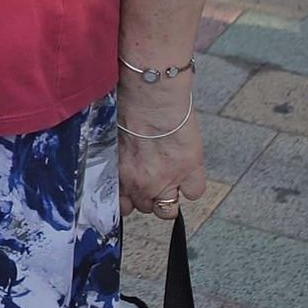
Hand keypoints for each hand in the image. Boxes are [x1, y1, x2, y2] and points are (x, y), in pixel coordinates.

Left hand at [117, 79, 205, 220]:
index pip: (123, 208)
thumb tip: (123, 166)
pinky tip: (187, 170)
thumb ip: (119, 162)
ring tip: (169, 174)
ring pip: (168, 210)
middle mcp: (141, 185)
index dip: (130, 199)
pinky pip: (194, 193)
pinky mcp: (189, 171)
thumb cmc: (126, 109)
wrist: (150, 98)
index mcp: (119, 177)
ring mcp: (166, 181)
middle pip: (146, 207)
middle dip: (148, 195)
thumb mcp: (113, 142)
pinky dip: (192, 185)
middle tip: (152, 176)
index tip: (133, 191)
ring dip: (169, 194)